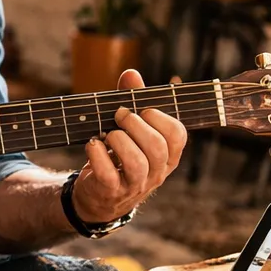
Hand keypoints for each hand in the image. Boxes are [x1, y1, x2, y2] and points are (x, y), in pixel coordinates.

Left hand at [70, 69, 186, 223]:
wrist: (98, 196)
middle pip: (157, 147)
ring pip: (136, 163)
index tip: (143, 109)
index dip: (160, 117)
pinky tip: (93, 144)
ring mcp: (134, 185)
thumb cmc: (118, 156)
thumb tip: (132, 73)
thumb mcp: (129, 130)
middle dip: (136, 124)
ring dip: (119, 140)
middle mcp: (156, 173)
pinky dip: (97, 154)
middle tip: (119, 115)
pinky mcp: (111, 192)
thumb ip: (132, 102)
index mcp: (167, 156)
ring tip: (108, 133)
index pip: (178, 136)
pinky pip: (108, 174)